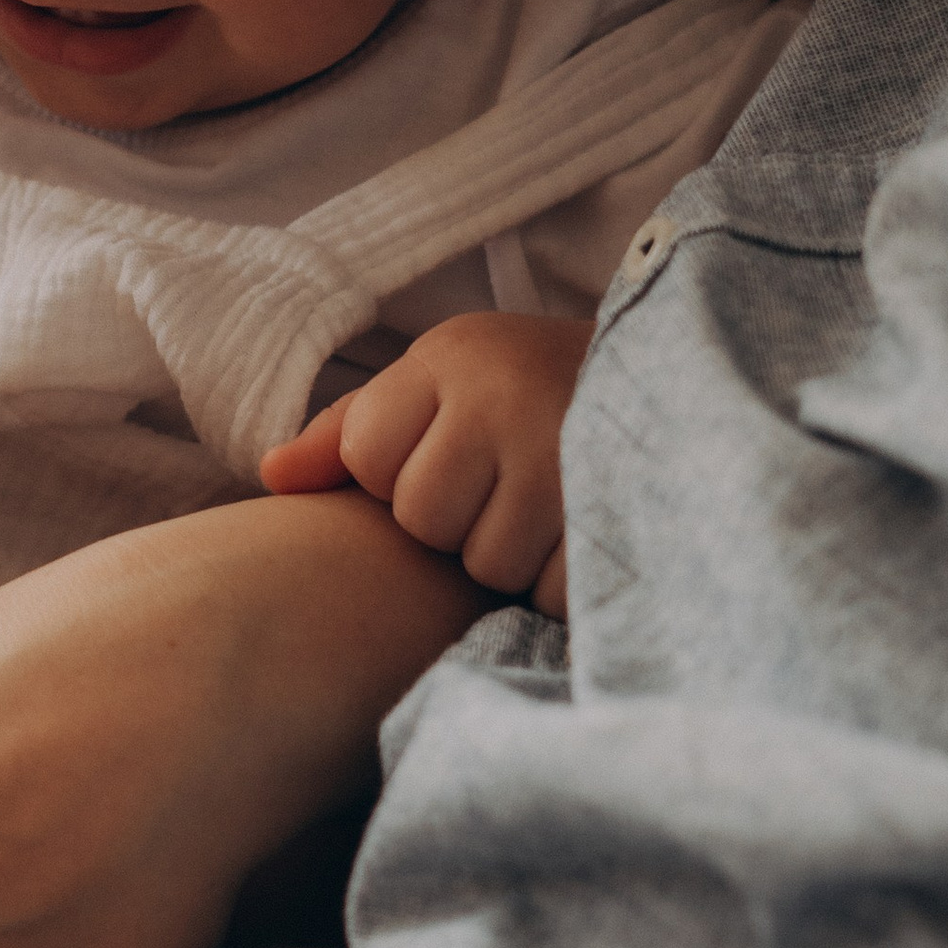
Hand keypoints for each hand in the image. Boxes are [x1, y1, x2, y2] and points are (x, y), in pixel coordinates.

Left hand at [260, 312, 589, 618]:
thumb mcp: (441, 383)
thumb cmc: (530, 389)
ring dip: (512, 555)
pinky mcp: (619, 516)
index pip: (367, 459)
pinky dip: (562, 581)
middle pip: (423, 518)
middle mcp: (508, 396)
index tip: (454, 450)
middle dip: (458, 520)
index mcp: (454, 357)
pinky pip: (550, 590)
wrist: (677, 378)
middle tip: (509, 483)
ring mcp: (569, 457)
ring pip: (485, 564)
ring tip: (550, 506)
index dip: (398, 475)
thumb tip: (271, 476)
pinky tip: (583, 534)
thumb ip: (350, 430)